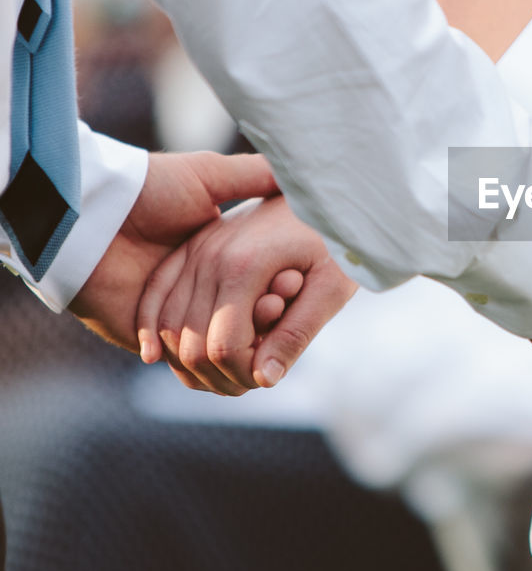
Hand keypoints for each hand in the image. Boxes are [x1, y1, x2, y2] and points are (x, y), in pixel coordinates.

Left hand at [68, 151, 280, 352]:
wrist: (90, 214)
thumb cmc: (148, 189)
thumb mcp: (209, 175)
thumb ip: (253, 175)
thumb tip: (298, 173)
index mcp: (209, 254)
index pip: (256, 283)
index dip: (281, 286)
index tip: (297, 279)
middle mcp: (192, 289)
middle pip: (245, 319)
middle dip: (269, 317)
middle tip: (283, 303)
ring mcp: (171, 316)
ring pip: (220, 346)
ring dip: (247, 340)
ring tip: (269, 315)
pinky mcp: (149, 338)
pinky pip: (186, 361)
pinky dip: (213, 359)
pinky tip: (241, 349)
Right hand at [136, 195, 357, 395]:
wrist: (324, 189)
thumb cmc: (336, 238)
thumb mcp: (332, 286)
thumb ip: (297, 333)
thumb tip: (264, 380)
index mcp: (244, 267)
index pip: (223, 347)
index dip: (244, 374)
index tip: (268, 375)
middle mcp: (210, 256)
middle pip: (190, 342)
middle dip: (218, 374)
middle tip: (249, 380)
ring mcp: (195, 248)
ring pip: (168, 323)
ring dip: (189, 359)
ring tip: (227, 371)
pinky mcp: (189, 244)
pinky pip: (158, 293)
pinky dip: (157, 327)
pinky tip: (162, 354)